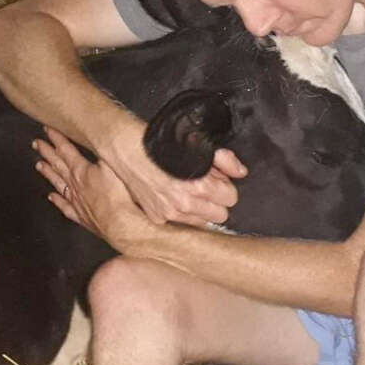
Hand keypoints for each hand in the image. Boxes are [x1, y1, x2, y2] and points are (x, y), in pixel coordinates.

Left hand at [33, 128, 153, 250]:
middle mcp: (75, 184)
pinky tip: (52, 197)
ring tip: (39, 165)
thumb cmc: (118, 196)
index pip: (66, 150)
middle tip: (36, 144)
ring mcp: (76, 201)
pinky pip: (65, 206)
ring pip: (58, 183)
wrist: (119, 223)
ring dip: (48, 173)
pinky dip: (57, 200)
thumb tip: (100, 138)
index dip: (56, 139)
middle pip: (58, 165)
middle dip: (47, 152)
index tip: (48, 130)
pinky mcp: (81, 215)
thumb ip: (105, 151)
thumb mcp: (114, 165)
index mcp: (82, 170)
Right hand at [103, 120, 246, 226]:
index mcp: (198, 186)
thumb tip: (240, 172)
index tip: (216, 178)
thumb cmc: (156, 142)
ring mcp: (168, 213)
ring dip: (199, 208)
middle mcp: (184, 204)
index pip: (231, 198)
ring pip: (201, 221)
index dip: (225, 185)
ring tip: (187, 188)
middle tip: (204, 183)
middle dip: (215, 200)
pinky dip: (179, 211)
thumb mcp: (196, 144)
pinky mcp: (156, 216)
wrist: (124, 147)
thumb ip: (224, 160)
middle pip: (220, 215)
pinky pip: (179, 222)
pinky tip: (171, 194)